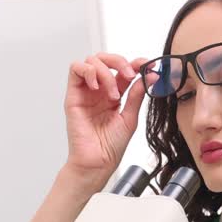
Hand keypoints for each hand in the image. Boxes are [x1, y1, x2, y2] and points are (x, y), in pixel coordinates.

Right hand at [62, 52, 149, 191]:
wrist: (98, 162)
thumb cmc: (110, 147)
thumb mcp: (130, 118)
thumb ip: (136, 96)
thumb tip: (147, 76)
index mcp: (114, 94)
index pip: (122, 70)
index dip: (135, 63)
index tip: (148, 66)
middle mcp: (99, 90)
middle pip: (106, 59)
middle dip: (120, 62)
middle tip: (130, 74)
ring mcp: (86, 92)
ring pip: (91, 61)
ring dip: (105, 71)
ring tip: (113, 94)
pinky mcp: (73, 95)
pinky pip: (75, 69)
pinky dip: (88, 71)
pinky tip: (97, 87)